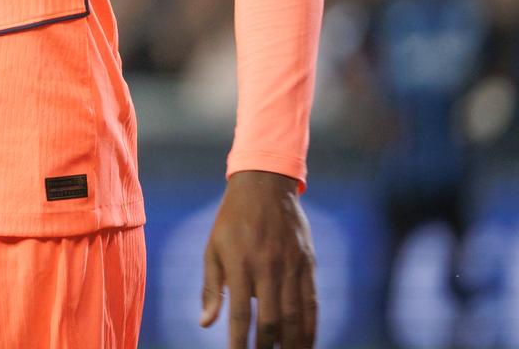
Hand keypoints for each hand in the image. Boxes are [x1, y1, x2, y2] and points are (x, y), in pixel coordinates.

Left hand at [200, 170, 317, 347]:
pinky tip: (306, 344)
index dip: (238, 340)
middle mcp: (267, 267)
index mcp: (240, 264)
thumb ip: (211, 288)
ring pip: (295, 316)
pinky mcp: (308, 265)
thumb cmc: (231, 221)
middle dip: (267, 347)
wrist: (264, 186)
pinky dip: (311, 328)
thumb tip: (205, 324)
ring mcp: (291, 266)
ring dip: (293, 344)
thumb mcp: (213, 249)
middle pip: (271, 319)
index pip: (239, 313)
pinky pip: (312, 303)